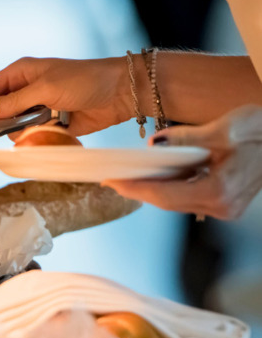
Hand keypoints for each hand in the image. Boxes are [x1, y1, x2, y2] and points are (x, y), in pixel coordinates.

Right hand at [0, 57, 134, 135]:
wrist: (120, 93)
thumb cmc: (84, 81)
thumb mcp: (45, 88)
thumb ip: (13, 102)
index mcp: (18, 73)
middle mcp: (22, 90)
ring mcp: (34, 108)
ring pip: (9, 127)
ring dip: (19, 130)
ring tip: (42, 122)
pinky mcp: (46, 123)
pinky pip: (28, 136)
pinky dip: (33, 137)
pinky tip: (51, 129)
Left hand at [104, 105, 261, 219]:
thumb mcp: (221, 130)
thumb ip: (184, 139)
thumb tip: (154, 145)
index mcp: (218, 192)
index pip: (163, 195)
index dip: (134, 189)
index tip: (110, 182)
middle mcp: (222, 206)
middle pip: (168, 202)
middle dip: (139, 190)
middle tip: (111, 179)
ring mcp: (226, 207)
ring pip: (178, 201)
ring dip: (154, 189)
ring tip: (127, 176)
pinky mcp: (227, 202)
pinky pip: (190, 196)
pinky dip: (172, 186)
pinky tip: (156, 175)